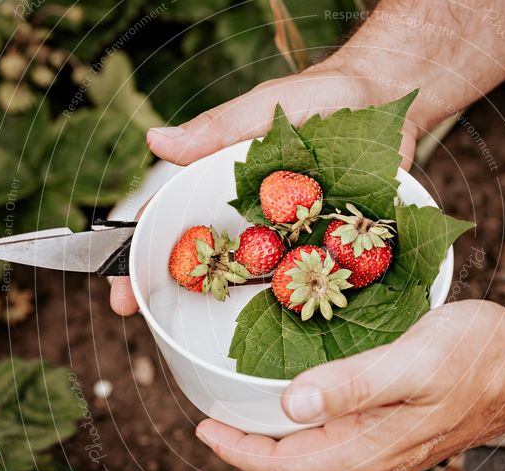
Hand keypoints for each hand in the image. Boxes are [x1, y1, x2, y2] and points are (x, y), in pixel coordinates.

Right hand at [109, 64, 416, 315]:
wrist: (383, 100)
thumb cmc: (319, 96)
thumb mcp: (263, 110)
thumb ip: (216, 130)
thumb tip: (155, 141)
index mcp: (225, 185)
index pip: (173, 222)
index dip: (142, 256)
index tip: (121, 291)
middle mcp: (253, 216)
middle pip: (209, 259)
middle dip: (179, 293)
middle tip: (153, 324)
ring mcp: (290, 234)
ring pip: (256, 277)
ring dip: (236, 307)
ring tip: (214, 340)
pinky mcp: (330, 242)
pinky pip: (311, 275)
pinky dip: (298, 300)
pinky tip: (290, 329)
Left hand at [195, 300, 504, 470]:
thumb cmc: (479, 358)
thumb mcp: (412, 364)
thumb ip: (352, 387)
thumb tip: (291, 405)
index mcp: (370, 447)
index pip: (286, 463)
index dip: (240, 449)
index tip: (204, 427)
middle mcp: (375, 455)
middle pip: (297, 459)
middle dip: (252, 441)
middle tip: (217, 412)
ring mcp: (389, 445)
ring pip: (318, 446)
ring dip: (280, 430)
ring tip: (249, 404)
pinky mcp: (401, 428)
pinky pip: (342, 431)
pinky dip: (312, 418)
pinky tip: (306, 394)